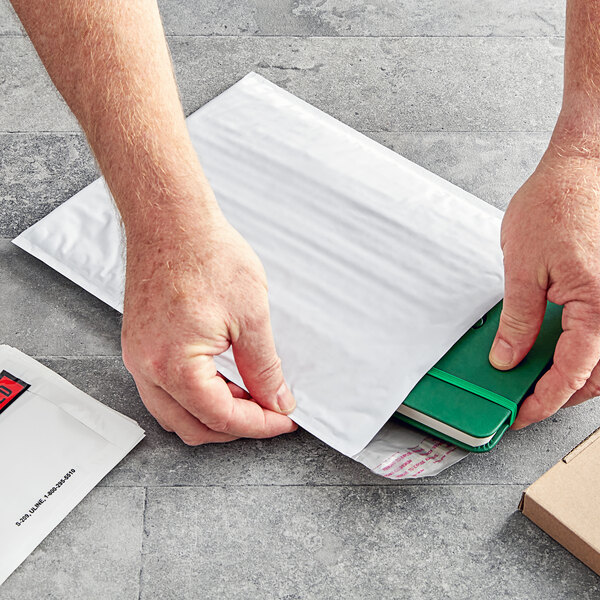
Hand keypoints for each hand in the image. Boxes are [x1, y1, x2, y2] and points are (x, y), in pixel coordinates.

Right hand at [121, 201, 296, 444]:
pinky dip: (194, 396)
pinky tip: (220, 379)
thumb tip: (276, 400)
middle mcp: (147, 367)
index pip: (221, 417)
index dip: (259, 424)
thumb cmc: (206, 255)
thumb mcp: (252, 316)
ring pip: (174, 413)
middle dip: (235, 427)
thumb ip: (265, 368)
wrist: (171, 220)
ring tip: (248, 395)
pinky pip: (163, 390)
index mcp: (174, 365)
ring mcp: (138, 357)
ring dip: (213, 414)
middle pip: (192, 426)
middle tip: (269, 412)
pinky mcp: (139, 344)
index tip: (284, 419)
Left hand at [489, 135, 599, 428]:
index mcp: (597, 304)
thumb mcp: (521, 267)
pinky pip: (599, 332)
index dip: (544, 399)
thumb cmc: (555, 204)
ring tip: (534, 380)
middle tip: (526, 401)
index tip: (521, 414)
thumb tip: (508, 357)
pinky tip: (552, 349)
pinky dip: (579, 349)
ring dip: (572, 375)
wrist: (580, 167)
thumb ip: (518, 320)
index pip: (573, 372)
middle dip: (560, 394)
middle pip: (594, 373)